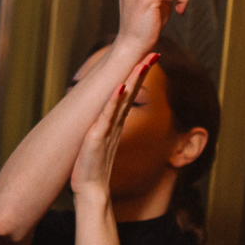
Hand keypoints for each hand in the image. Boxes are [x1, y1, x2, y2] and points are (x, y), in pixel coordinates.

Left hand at [70, 52, 156, 197]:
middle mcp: (116, 124)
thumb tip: (102, 119)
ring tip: (143, 63)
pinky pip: (108, 116)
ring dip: (133, 81)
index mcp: (116, 123)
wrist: (90, 191)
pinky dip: (114, 101)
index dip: (138, 76)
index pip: (130, 94)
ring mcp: (109, 130)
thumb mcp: (99, 142)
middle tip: (154, 53)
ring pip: (123, 100)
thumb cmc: (91, 168)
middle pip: (131, 92)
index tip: (147, 58)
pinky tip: (120, 87)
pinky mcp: (99, 137)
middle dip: (142, 72)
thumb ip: (104, 129)